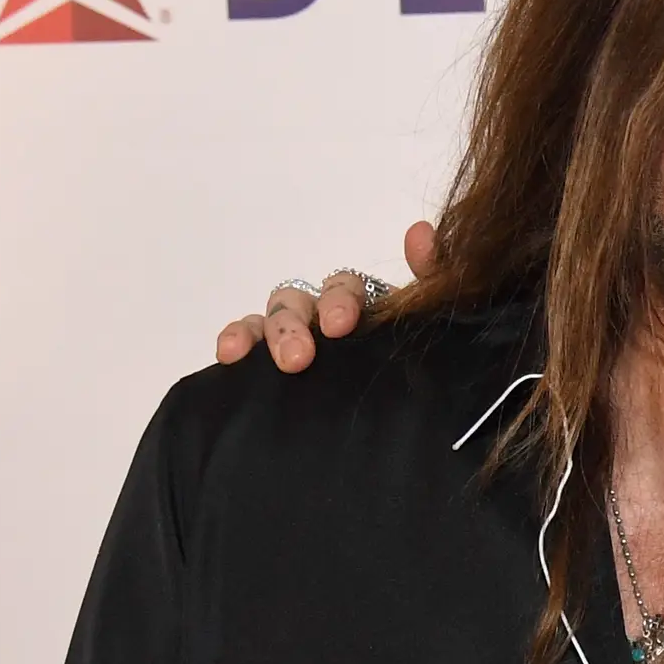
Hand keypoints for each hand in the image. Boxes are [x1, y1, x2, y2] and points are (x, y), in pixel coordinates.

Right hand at [213, 221, 439, 369]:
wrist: (406, 431)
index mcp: (363, 308)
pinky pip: (247, 340)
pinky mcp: (271, 363)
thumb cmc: (418, 367)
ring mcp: (296, 337)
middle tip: (299, 358)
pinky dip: (235, 339)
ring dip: (266, 333)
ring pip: (272, 317)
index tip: (340, 326)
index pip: (345, 287)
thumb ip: (431, 276)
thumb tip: (420, 233)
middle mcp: (323, 317)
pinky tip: (229, 355)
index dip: (340, 300)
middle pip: (300, 302)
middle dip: (295, 325)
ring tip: (264, 360)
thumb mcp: (434, 322)